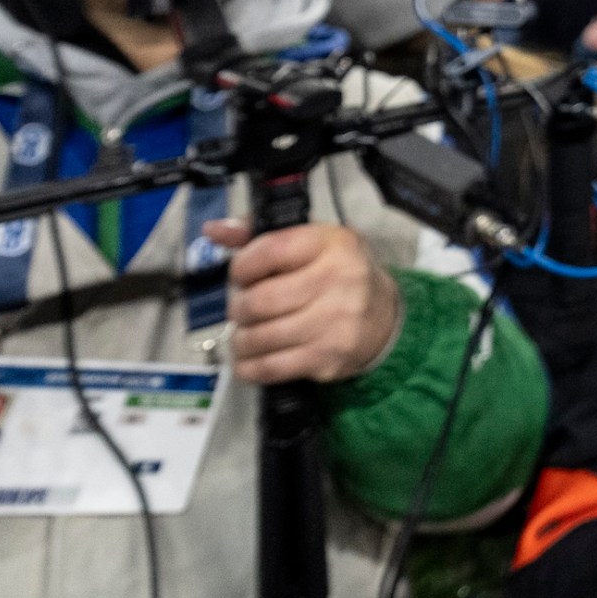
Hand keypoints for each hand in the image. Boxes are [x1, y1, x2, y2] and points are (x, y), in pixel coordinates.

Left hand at [204, 218, 400, 384]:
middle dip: (238, 308)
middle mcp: (337, 281)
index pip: (269, 251)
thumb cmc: (339, 274)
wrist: (385, 317)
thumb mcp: (312, 244)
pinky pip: (270, 368)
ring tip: (246, 334)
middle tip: (242, 309)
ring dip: (240, 339)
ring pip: (259, 337)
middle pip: (259, 300)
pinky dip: (249, 366)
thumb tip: (212, 230)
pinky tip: (251, 358)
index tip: (241, 275)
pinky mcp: (327, 358)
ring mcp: (333, 323)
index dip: (242, 266)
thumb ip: (262, 237)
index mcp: (332, 244)